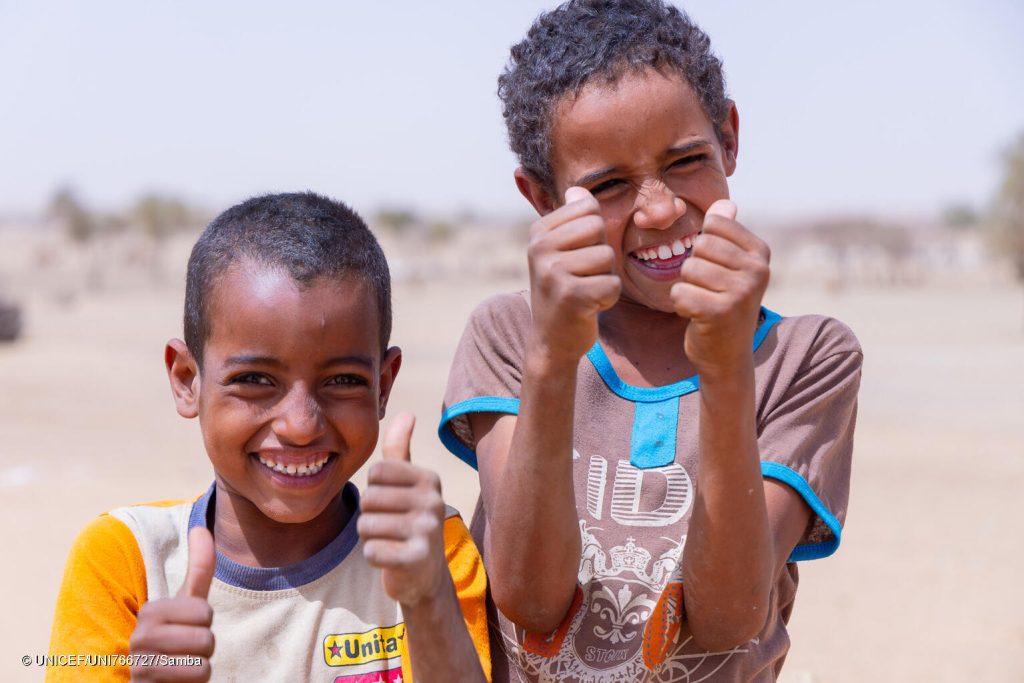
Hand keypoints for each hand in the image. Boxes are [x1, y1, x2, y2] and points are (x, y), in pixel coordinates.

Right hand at [130, 526, 215, 680]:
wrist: (152, 680)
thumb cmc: (174, 639)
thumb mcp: (186, 603)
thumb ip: (198, 569)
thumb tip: (200, 527)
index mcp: (150, 612)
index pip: (205, 613)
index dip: (204, 624)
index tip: (186, 628)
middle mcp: (140, 639)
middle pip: (206, 640)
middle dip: (204, 649)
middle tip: (185, 650)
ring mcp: (141, 668)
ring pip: (202, 666)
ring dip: (199, 669)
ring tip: (181, 666)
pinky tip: (176, 681)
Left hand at [359, 413, 448, 606]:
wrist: (425, 575)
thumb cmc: (410, 520)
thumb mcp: (408, 483)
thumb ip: (401, 449)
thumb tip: (406, 412)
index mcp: (429, 478)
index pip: (376, 472)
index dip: (374, 490)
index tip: (391, 503)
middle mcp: (433, 501)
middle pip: (368, 498)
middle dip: (370, 516)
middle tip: (390, 526)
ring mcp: (427, 530)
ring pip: (366, 525)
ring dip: (370, 537)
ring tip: (391, 541)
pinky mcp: (417, 559)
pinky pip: (372, 551)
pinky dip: (375, 557)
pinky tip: (392, 559)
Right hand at [527, 186, 620, 362]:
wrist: (551, 340)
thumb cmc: (564, 290)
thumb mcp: (562, 252)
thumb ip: (573, 220)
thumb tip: (580, 191)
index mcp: (538, 232)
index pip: (588, 208)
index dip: (593, 234)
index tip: (577, 256)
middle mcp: (539, 248)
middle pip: (599, 229)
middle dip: (601, 255)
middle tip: (582, 276)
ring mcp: (552, 272)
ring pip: (607, 257)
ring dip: (605, 278)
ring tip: (584, 291)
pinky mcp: (570, 296)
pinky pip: (612, 285)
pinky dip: (607, 299)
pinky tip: (588, 307)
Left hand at [671, 200, 769, 375]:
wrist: (727, 355)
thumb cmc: (724, 303)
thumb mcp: (731, 266)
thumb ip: (727, 233)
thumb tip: (725, 203)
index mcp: (761, 253)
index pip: (714, 224)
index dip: (704, 247)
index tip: (717, 270)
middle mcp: (757, 270)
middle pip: (699, 245)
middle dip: (694, 268)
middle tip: (708, 290)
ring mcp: (741, 292)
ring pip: (687, 269)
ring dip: (687, 288)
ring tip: (704, 302)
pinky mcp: (720, 312)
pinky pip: (680, 292)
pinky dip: (681, 305)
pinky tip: (697, 316)